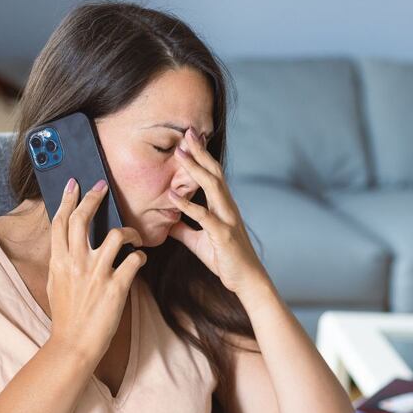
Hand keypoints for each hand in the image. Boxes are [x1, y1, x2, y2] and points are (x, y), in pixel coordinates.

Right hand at [45, 177, 145, 365]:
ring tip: (134, 237)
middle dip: (93, 198)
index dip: (66, 200)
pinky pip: (134, 260)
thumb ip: (61, 262)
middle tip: (102, 187)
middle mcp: (76, 263)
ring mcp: (96, 274)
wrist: (74, 344)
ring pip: (114, 235)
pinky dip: (139, 257)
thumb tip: (67, 244)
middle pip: (82, 219)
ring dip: (128, 232)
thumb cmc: (66, 316)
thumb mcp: (55, 284)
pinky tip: (139, 260)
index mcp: (58, 261)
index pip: (60, 222)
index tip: (74, 185)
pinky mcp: (116, 287)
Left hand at [167, 128, 269, 296]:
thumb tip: (166, 221)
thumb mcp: (198, 241)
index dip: (201, 156)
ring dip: (195, 169)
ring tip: (180, 153)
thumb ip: (183, 228)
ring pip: (212, 187)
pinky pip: (203, 216)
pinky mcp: (223, 235)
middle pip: (214, 173)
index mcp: (222, 207)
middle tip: (187, 132)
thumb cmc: (225, 259)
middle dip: (200, 152)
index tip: (188, 139)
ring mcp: (227, 220)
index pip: (212, 175)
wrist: (246, 280)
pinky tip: (172, 196)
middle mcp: (227, 208)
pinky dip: (187, 205)